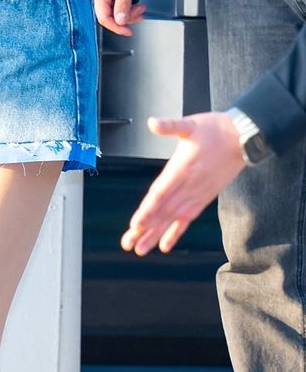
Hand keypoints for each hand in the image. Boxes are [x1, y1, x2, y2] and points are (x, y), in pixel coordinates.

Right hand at [92, 0, 145, 36]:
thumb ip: (122, 4)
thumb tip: (121, 21)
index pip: (104, 18)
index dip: (116, 27)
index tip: (128, 32)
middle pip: (111, 16)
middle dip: (128, 17)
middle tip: (140, 12)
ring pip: (117, 12)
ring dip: (130, 12)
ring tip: (141, 7)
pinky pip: (119, 6)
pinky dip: (128, 7)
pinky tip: (136, 5)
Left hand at [121, 112, 245, 254]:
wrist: (243, 138)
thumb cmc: (215, 130)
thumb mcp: (191, 124)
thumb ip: (170, 125)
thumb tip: (152, 122)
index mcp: (182, 168)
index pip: (161, 194)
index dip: (148, 210)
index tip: (135, 224)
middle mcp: (188, 186)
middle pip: (163, 211)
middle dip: (144, 229)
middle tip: (127, 244)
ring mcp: (197, 194)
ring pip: (172, 219)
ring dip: (155, 234)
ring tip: (140, 249)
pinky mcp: (204, 198)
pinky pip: (187, 219)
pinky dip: (176, 232)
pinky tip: (164, 245)